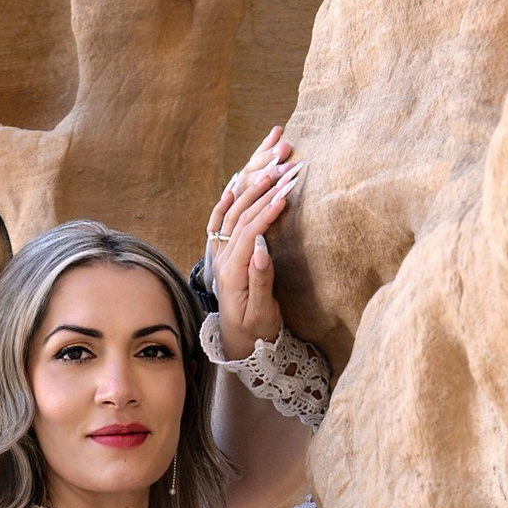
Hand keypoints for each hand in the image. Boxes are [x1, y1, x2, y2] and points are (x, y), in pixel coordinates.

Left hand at [204, 130, 295, 356]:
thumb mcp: (262, 313)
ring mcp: (219, 254)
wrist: (237, 343)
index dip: (269, 209)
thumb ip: (261, 280)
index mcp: (232, 272)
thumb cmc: (256, 330)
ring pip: (232, 212)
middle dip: (264, 189)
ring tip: (270, 165)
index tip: (287, 189)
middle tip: (286, 167)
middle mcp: (222, 259)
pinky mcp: (222, 253)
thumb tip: (263, 248)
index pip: (251, 231)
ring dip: (251, 187)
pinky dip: (228, 200)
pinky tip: (236, 183)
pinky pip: (221, 220)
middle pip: (241, 215)